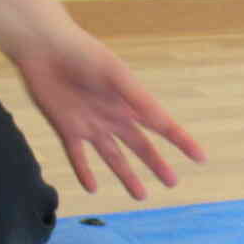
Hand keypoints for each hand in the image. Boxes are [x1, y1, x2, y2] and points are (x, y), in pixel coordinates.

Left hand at [10, 28, 205, 199]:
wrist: (43, 47)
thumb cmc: (82, 54)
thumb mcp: (115, 75)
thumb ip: (138, 99)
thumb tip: (164, 122)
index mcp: (131, 102)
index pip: (163, 126)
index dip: (182, 142)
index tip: (200, 157)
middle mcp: (114, 116)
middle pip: (141, 146)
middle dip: (156, 164)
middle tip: (172, 182)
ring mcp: (91, 124)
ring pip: (113, 157)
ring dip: (127, 176)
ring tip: (141, 196)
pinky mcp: (66, 128)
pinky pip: (78, 156)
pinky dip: (84, 172)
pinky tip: (92, 189)